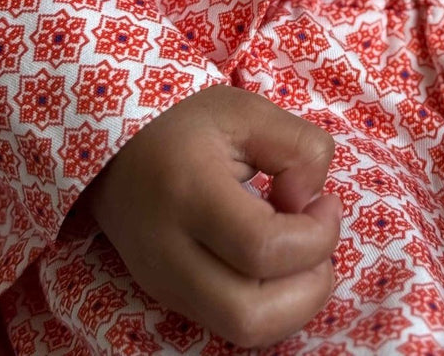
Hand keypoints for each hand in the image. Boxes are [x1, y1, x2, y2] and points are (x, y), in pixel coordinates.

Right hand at [78, 84, 342, 349]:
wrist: (118, 152)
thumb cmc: (187, 125)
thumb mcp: (249, 112)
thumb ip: (298, 148)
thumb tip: (309, 205)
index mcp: (189, 192)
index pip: (262, 248)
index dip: (315, 235)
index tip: (325, 202)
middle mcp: (169, 253)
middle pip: (250, 316)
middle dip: (309, 288)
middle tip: (319, 238)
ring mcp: (165, 284)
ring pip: (242, 332)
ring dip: (293, 303)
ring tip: (302, 253)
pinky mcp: (170, 299)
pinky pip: (230, 325)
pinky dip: (270, 305)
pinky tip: (275, 264)